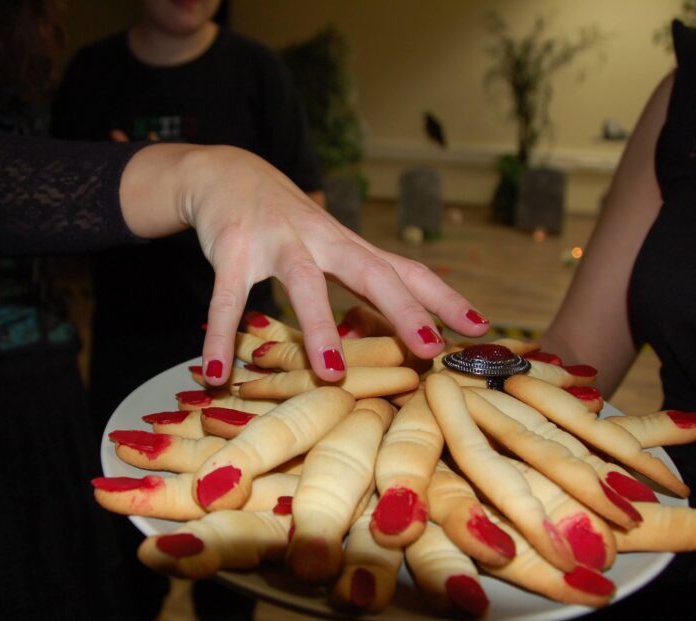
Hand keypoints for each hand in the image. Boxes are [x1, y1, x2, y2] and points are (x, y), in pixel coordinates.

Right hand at [119, 144, 488, 385]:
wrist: (226, 171)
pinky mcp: (234, 249)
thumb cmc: (286, 221)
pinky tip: (215, 373)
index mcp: (348, 245)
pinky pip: (227, 298)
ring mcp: (278, 241)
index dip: (442, 297)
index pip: (405, 269)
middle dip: (404, 309)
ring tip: (331, 373)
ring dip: (317, 328)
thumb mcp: (328, 244)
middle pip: (372, 271)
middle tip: (431, 348)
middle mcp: (322, 239)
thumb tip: (403, 326)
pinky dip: (222, 335)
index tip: (480, 326)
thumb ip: (358, 279)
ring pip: (304, 283)